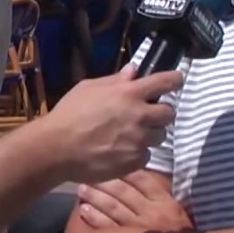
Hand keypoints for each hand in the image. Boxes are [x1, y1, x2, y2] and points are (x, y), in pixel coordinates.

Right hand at [43, 64, 182, 183]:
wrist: (57, 148)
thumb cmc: (69, 113)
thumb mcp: (88, 88)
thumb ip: (115, 80)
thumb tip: (133, 71)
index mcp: (130, 93)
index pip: (165, 82)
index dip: (174, 80)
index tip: (176, 81)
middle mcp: (140, 116)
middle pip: (169, 113)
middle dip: (162, 112)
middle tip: (147, 115)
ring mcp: (139, 140)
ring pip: (160, 136)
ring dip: (150, 134)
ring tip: (131, 135)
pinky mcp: (135, 161)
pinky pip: (146, 155)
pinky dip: (138, 152)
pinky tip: (121, 151)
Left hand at [76, 170, 192, 232]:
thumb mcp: (177, 212)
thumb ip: (163, 195)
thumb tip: (143, 177)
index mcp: (164, 201)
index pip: (142, 179)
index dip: (124, 169)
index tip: (110, 163)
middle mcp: (151, 211)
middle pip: (123, 191)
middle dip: (105, 181)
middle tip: (88, 173)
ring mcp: (139, 227)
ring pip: (113, 207)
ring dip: (96, 197)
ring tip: (82, 189)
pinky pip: (109, 227)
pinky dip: (95, 218)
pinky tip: (84, 210)